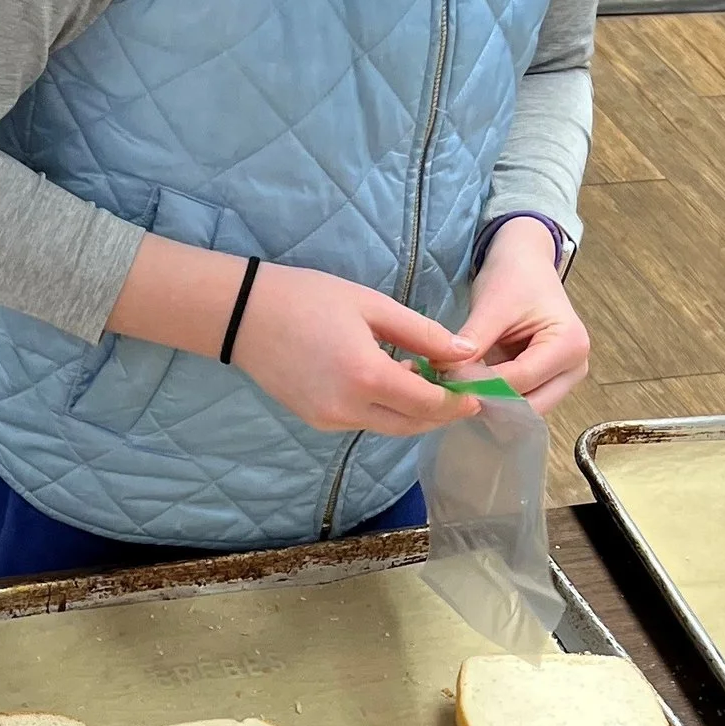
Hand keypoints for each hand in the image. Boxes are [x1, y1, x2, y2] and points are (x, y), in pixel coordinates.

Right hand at [224, 265, 485, 436]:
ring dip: (413, 411)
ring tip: (425, 379)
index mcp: (366, 376)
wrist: (244, 315)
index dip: (459, 402)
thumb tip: (465, 351)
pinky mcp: (317, 421)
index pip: (428, 404)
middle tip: (462, 392)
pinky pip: (364, 422)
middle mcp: (348, 408)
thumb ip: (423, 333)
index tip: (480, 391)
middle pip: (412, 425)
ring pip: (388, 427)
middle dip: (441, 413)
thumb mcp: (373, 306)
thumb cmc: (309, 298)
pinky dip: (386, 409)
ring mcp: (330, 420)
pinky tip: (390, 382)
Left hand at [447, 220, 590, 412]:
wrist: (526, 263)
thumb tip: (446, 375)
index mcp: (570, 344)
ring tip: (457, 392)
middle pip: (529, 405)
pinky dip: (495, 401)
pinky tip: (469, 391)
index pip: (521, 379)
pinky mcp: (549, 384)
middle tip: (449, 394)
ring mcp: (564, 379)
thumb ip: (472, 343)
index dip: (482, 384)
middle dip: (489, 402)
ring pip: (525, 411)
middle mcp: (575, 368)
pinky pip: (521, 403)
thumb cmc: (514, 277)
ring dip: (491, 406)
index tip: (445, 381)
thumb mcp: (491, 306)